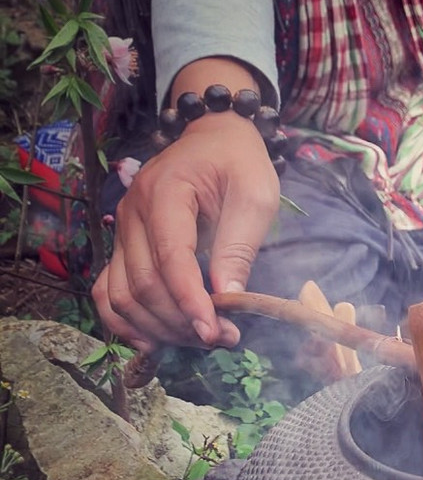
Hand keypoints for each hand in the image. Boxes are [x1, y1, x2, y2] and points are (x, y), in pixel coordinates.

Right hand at [92, 113, 279, 351]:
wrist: (214, 138)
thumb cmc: (239, 164)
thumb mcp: (256, 196)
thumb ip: (239, 245)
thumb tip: (228, 297)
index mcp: (165, 192)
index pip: (170, 258)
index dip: (191, 301)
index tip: (216, 332)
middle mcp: (133, 213)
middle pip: (143, 284)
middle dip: (182, 321)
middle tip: (224, 339)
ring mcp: (122, 231)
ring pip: (123, 296)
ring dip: (160, 328)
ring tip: (202, 340)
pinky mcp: (123, 247)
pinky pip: (109, 292)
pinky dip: (127, 323)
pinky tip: (157, 340)